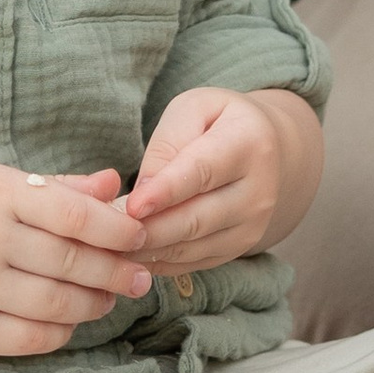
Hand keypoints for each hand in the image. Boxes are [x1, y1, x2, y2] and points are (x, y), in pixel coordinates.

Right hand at [0, 160, 152, 356]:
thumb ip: (54, 186)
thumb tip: (114, 184)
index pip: (75, 216)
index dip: (117, 231)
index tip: (138, 238)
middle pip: (74, 262)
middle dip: (116, 272)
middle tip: (138, 277)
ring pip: (59, 304)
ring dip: (95, 304)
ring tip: (107, 298)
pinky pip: (33, 338)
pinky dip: (61, 331)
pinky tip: (69, 319)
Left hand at [125, 86, 320, 271]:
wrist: (265, 147)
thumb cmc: (217, 122)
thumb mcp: (192, 110)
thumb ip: (167, 145)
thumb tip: (142, 195)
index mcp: (249, 143)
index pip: (202, 172)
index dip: (166, 192)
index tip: (132, 207)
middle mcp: (259, 191)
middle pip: (197, 219)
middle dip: (150, 230)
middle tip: (108, 234)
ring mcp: (253, 225)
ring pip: (193, 247)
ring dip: (150, 250)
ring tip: (110, 247)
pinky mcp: (241, 247)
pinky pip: (195, 262)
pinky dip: (161, 262)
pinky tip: (131, 256)